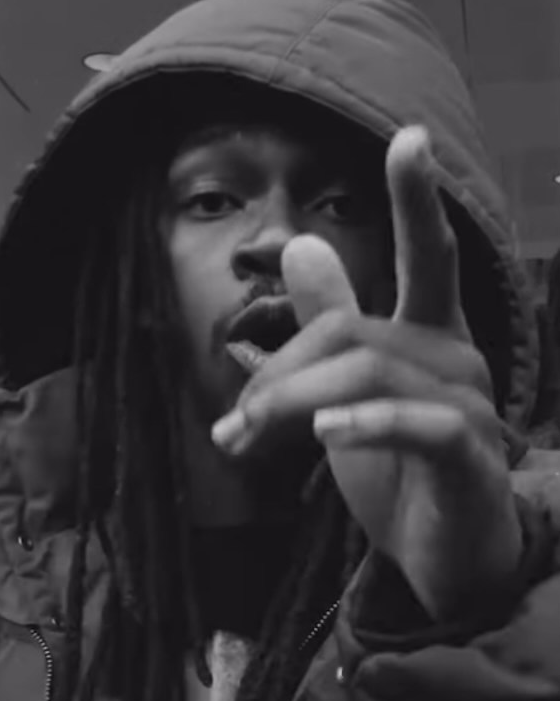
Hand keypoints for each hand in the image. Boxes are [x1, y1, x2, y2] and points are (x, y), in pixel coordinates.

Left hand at [212, 127, 521, 619]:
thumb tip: (300, 243)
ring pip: (368, 374)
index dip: (418, 202)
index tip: (410, 138)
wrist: (442, 562)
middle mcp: (456, 359)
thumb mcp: (349, 395)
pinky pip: (418, 425)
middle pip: (351, 333)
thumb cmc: (397, 476)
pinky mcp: (468, 458)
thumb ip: (333, 321)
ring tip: (247, 439)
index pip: (428, 259)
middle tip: (230, 426)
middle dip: (278, 374)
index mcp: (429, 336)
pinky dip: (367, 426)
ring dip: (293, 406)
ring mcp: (469, 408)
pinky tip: (327, 435)